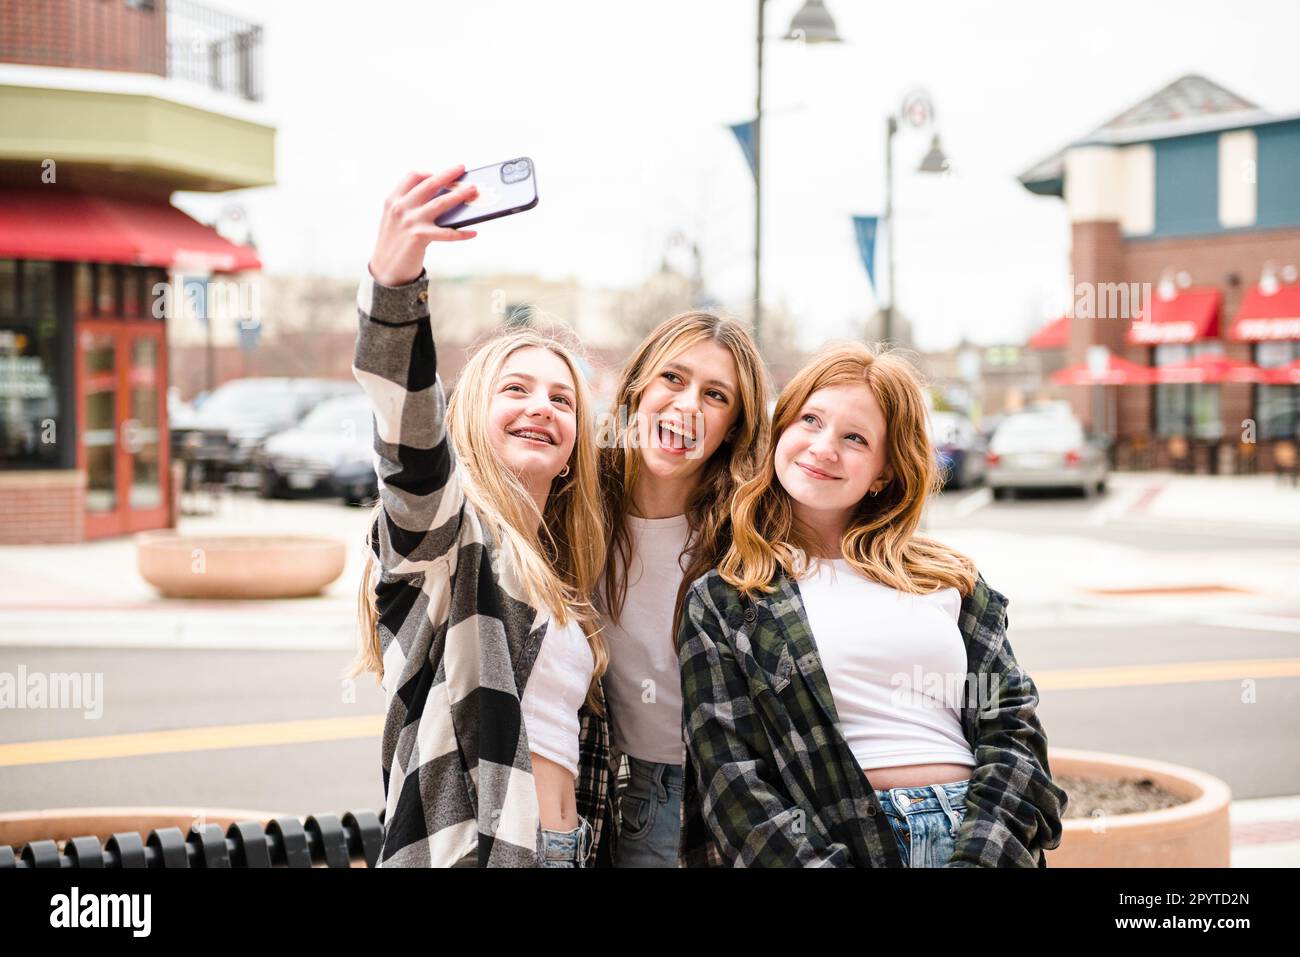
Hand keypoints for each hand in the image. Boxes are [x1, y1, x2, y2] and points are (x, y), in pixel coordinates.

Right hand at [368, 166, 478, 286]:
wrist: (385, 269)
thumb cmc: (396, 243)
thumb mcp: (396, 219)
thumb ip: (411, 206)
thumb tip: (444, 198)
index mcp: (393, 199)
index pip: (411, 177)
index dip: (427, 173)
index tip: (439, 173)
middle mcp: (400, 207)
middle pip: (429, 184)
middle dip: (448, 174)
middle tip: (462, 167)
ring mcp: (410, 221)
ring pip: (441, 203)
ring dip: (460, 195)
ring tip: (473, 190)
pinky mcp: (419, 237)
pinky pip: (446, 233)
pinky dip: (462, 233)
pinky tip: (473, 233)